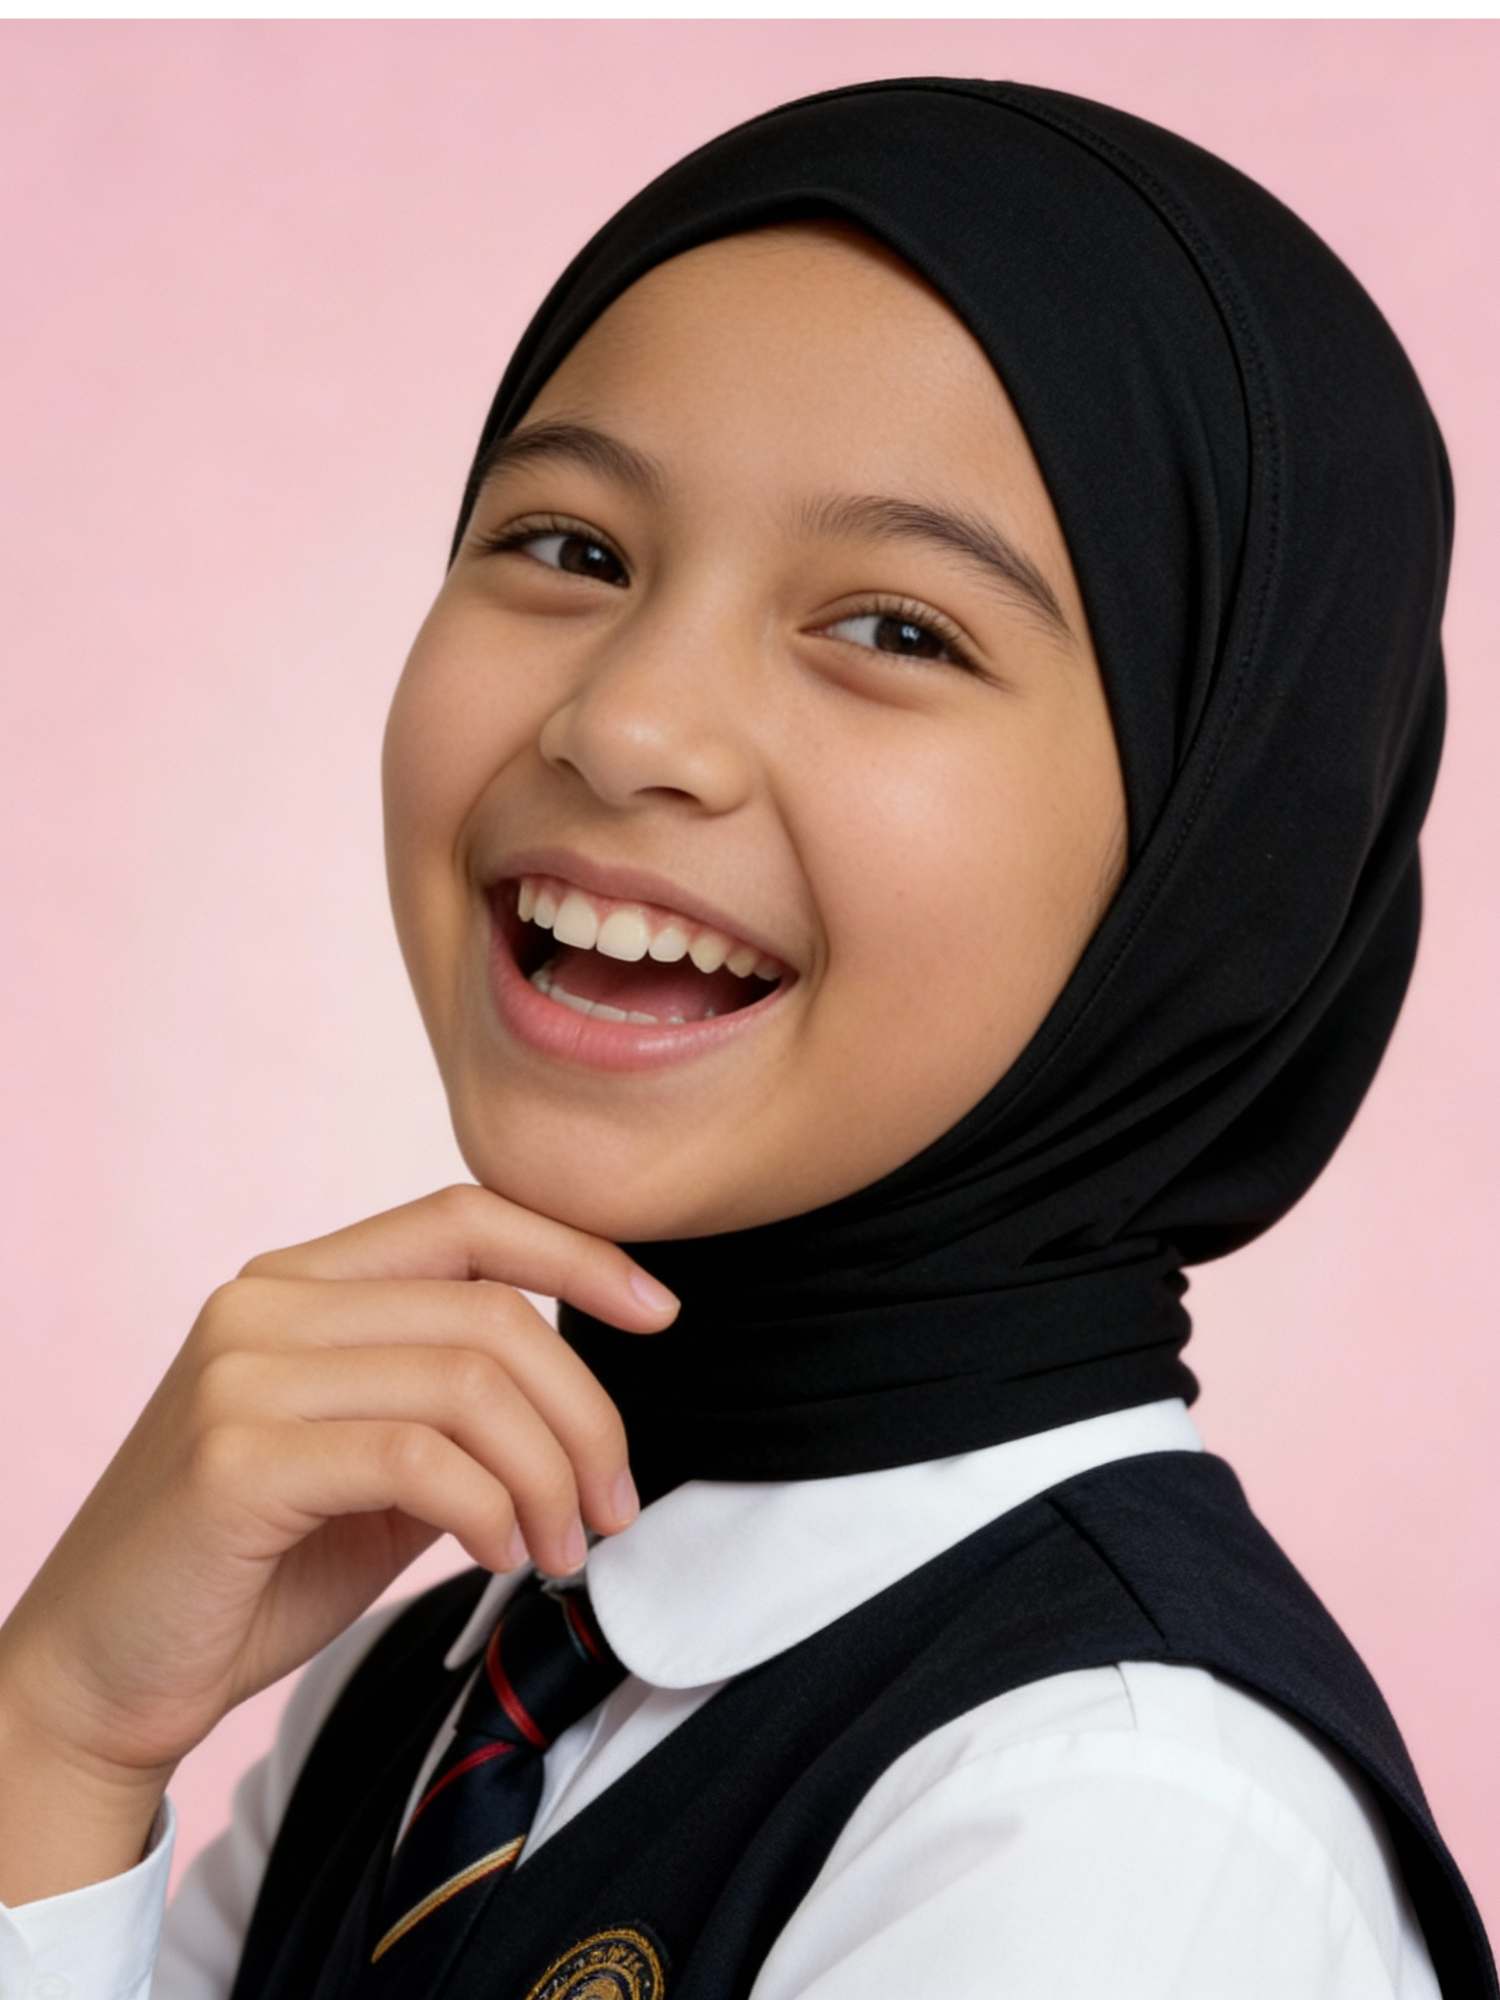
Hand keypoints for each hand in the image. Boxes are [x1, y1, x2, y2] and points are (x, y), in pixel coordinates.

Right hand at [0, 1181, 676, 1797]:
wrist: (100, 1676)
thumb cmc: (249, 1569)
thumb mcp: (374, 1468)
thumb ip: (454, 1411)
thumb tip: (586, 1405)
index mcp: (298, 1282)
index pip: (465, 1215)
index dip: (578, 1252)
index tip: (659, 1314)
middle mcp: (264, 1303)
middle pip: (490, 1314)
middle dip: (587, 1414)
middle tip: (615, 1507)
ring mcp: (241, 1373)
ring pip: (468, 1384)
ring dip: (550, 1476)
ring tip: (565, 1549)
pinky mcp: (233, 1458)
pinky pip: (417, 1459)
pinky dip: (491, 1509)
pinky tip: (501, 1555)